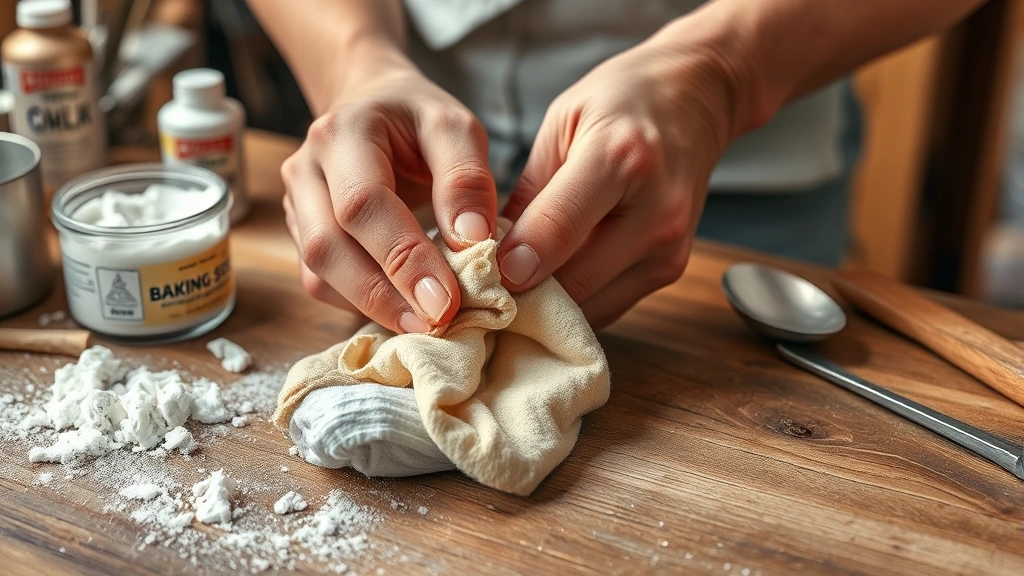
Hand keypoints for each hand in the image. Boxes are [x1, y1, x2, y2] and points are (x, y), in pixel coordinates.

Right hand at [281, 64, 496, 333]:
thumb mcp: (455, 127)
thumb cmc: (418, 121)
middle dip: (384, 294)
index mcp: (344, 132)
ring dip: (371, 307)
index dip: (404, 257)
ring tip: (425, 324)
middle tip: (438, 322)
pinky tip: (402, 311)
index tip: (447, 299)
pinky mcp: (301, 234)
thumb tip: (472, 240)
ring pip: (318, 273)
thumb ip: (466, 178)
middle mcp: (306, 168)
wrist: (373, 107)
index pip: (363, 204)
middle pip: (329, 246)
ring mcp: (295, 204)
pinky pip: (320, 283)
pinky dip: (360, 304)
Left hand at [497, 31, 747, 327]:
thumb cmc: (622, 102)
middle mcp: (657, 212)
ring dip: (548, 307)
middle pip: (576, 281)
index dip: (512, 261)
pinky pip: (608, 307)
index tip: (480, 275)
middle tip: (481, 291)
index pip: (559, 228)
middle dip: (523, 293)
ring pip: (591, 307)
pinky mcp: (671, 270)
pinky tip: (549, 288)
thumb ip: (528, 191)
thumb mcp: (561, 124)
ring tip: (511, 291)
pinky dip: (574, 304)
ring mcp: (670, 249)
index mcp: (621, 159)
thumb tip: (489, 252)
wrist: (697, 100)